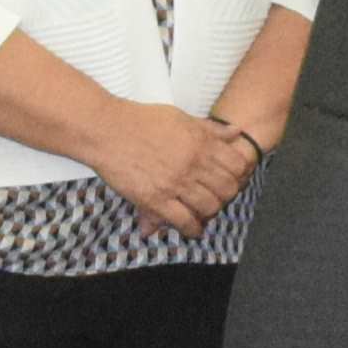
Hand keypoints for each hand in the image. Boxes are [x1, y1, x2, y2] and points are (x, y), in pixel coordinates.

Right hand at [97, 105, 253, 234]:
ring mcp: (175, 183)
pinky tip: (193, 230)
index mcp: (201, 142)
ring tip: (205, 214)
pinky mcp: (155, 199)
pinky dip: (192, 229)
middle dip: (227, 196)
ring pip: (209, 206)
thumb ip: (210, 129)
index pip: (238, 165)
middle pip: (227, 189)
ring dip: (210, 213)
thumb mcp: (181, 117)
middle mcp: (193, 163)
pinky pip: (183, 221)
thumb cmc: (141, 121)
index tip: (232, 179)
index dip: (239, 174)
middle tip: (219, 198)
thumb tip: (236, 132)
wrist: (107, 131)